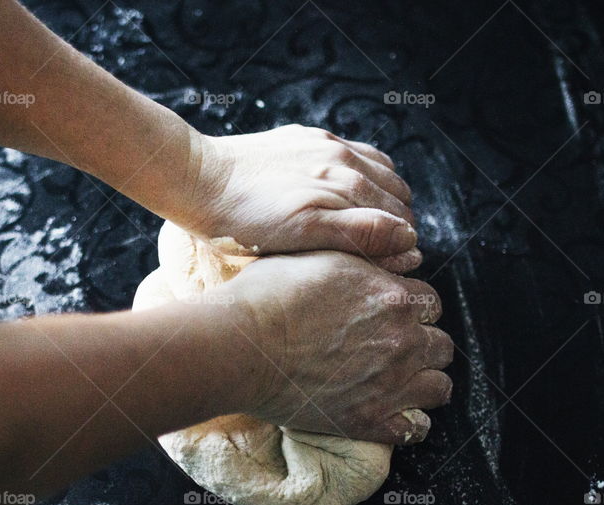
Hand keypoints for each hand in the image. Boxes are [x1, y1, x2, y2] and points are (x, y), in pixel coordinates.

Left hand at [169, 125, 420, 271]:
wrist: (195, 180)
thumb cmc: (242, 222)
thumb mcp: (303, 235)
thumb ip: (359, 233)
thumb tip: (408, 238)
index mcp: (347, 185)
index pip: (398, 220)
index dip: (398, 248)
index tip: (389, 268)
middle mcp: (344, 159)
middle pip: (395, 194)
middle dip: (396, 223)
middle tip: (381, 252)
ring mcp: (326, 144)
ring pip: (379, 171)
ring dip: (383, 198)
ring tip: (368, 226)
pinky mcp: (306, 137)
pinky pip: (352, 152)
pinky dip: (363, 175)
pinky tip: (345, 193)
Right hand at [223, 250, 453, 444]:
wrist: (240, 344)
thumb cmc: (267, 296)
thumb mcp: (319, 253)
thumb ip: (361, 256)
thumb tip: (386, 256)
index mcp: (392, 297)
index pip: (430, 305)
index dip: (411, 310)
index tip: (392, 316)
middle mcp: (400, 340)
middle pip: (441, 345)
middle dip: (422, 345)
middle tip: (394, 348)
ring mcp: (389, 384)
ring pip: (439, 387)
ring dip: (423, 382)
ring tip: (401, 381)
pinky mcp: (369, 420)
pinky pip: (416, 429)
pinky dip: (410, 422)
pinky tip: (394, 413)